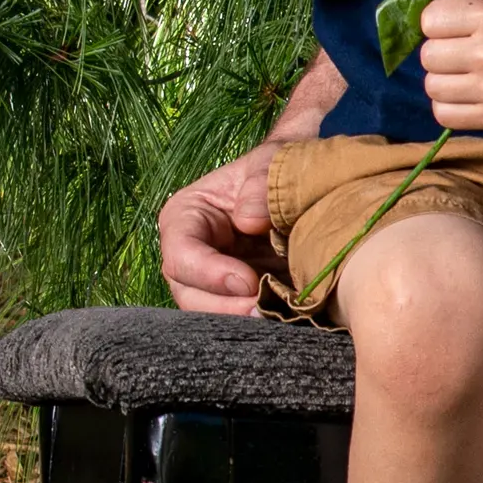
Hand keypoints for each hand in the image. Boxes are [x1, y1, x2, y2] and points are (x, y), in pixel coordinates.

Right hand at [157, 137, 281, 315]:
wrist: (302, 183)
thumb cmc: (277, 166)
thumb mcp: (270, 161)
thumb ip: (260, 183)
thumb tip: (248, 221)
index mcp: (186, 218)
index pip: (181, 254)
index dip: (210, 273)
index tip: (249, 280)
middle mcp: (190, 254)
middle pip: (189, 294)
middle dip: (224, 307)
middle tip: (262, 310)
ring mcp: (213, 280)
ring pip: (212, 314)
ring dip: (241, 320)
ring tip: (275, 317)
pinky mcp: (239, 298)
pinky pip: (240, 319)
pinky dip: (260, 321)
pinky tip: (285, 318)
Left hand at [418, 0, 482, 131]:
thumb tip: (415, 4)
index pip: (429, 20)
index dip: (437, 21)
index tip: (453, 25)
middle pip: (428, 55)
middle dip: (440, 51)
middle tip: (459, 50)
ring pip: (432, 86)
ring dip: (442, 78)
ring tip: (462, 73)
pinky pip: (442, 114)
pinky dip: (448, 104)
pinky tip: (465, 93)